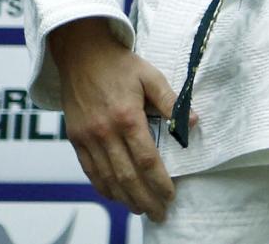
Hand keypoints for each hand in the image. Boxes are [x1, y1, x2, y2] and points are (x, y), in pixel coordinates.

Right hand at [49, 17, 189, 222]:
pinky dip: (104, 187)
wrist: (82, 54)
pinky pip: (89, 171)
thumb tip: (192, 123)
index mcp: (127, 116)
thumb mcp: (151, 75)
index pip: (146, 159)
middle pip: (127, 176)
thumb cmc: (120, 64)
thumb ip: (170, 101)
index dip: (159, 182)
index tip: (171, 196)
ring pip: (107, 178)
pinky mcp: (76, 139)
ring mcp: (88, 137)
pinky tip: (116, 195)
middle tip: (160, 214)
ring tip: (141, 209)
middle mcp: (105, 131)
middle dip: (145, 199)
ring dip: (124, 198)